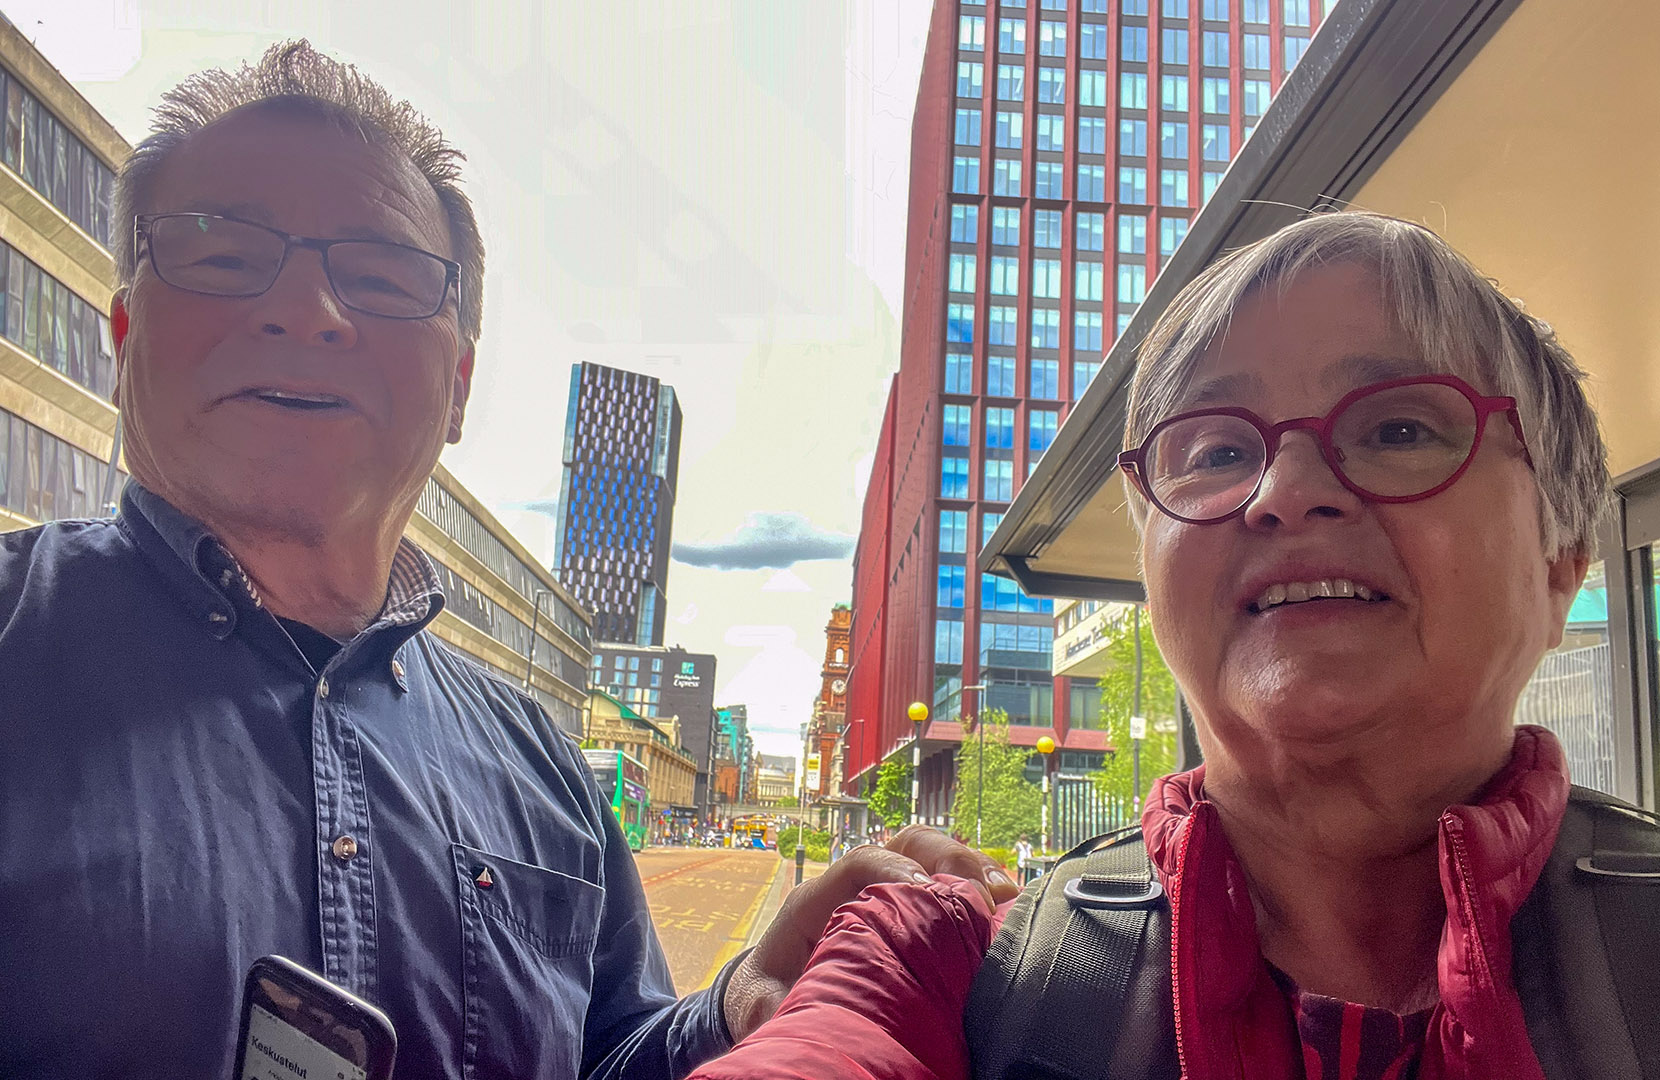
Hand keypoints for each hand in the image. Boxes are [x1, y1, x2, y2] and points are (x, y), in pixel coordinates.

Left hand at [721, 826, 1018, 1041]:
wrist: (770, 998)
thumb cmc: (765, 998)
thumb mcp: (761, 1005)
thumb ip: (773, 1007)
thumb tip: (788, 1018)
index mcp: (815, 901)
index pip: (858, 862)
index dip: (893, 870)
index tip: (926, 892)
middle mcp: (855, 886)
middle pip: (907, 844)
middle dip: (948, 857)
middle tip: (986, 890)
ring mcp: (886, 894)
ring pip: (934, 858)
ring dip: (973, 869)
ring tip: (1009, 895)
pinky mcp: (910, 914)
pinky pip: (948, 887)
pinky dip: (977, 892)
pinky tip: (1008, 912)